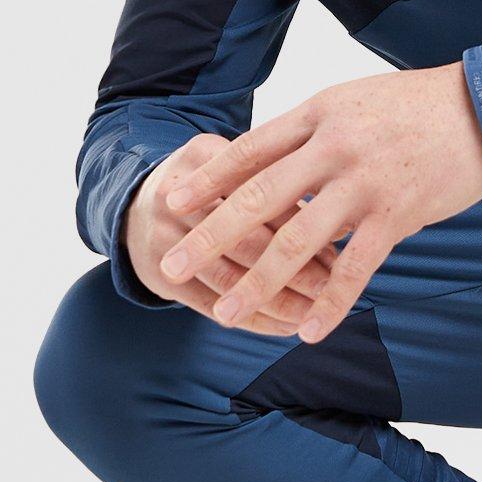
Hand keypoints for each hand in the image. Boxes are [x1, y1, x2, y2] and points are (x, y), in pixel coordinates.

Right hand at [124, 134, 341, 332]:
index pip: (261, 190)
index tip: (343, 236)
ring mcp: (162, 239)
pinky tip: (287, 326)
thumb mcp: (236, 162)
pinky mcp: (157, 276)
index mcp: (202, 155)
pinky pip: (210, 305)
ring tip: (315, 310)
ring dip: (277, 300)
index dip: (304, 217)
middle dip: (295, 265)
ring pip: (229, 278)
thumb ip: (281, 178)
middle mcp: (175, 197)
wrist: (136, 204)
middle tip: (334, 282)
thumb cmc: (212, 183)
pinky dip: (254, 320)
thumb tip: (345, 222)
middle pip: (244, 238)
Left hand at [155, 64, 481, 342]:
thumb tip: (266, 162)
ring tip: (226, 312)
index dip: (207, 180)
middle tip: (172, 264)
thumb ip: (310, 132)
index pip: (249, 152)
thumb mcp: (352, 102)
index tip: (172, 203)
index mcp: (317, 116)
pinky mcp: (398, 214)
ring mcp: (364, 183)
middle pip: (258, 198)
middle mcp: (333, 148)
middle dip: (210, 236)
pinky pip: (354, 267)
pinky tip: (308, 331)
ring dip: (257, 281)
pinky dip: (330, 303)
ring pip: (297, 240)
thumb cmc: (416, 107)